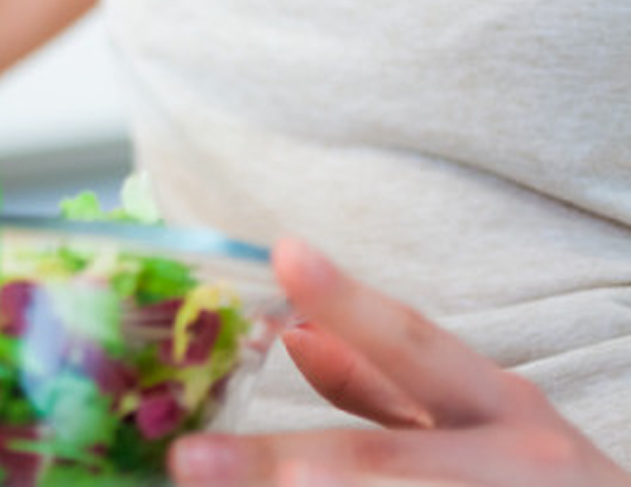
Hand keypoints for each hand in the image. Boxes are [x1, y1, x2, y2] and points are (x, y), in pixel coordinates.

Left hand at [170, 238, 630, 486]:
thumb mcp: (477, 414)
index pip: (413, 342)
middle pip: (378, 460)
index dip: (349, 300)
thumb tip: (294, 332)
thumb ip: (383, 380)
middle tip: (188, 461)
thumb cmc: (531, 474)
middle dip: (279, 461)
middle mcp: (503, 456)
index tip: (287, 254)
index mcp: (495, 403)